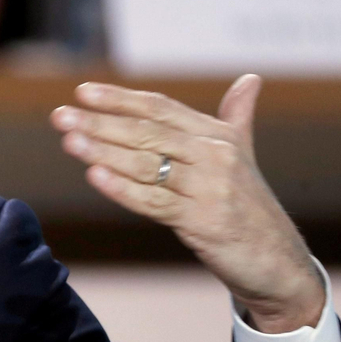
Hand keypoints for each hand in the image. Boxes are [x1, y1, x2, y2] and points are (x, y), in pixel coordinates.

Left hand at [49, 75, 323, 332]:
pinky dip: (123, 189)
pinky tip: (94, 176)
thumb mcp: (244, 157)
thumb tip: (250, 79)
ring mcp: (211, 189)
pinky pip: (155, 202)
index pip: (161, 109)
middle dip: (101, 123)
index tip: (82, 92)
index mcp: (219, 136)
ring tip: (70, 141)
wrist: (279, 262)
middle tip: (61, 116)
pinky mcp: (205, 222)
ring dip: (104, 152)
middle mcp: (216, 156)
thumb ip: (237, 118)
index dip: (120, 99)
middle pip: (148, 133)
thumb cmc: (250, 207)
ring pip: (147, 165)